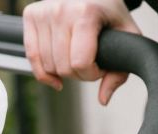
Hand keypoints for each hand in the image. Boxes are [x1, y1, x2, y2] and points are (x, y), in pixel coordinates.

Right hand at [23, 0, 140, 104]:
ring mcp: (43, 12)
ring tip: (75, 59)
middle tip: (89, 63)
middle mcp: (60, 10)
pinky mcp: (31, 15)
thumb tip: (103, 99)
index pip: (80, 63)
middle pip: (63, 67)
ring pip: (47, 65)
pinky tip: (55, 76)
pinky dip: (42, 72)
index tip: (100, 66)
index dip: (92, 74)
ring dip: (62, 72)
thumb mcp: (127, 35)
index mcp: (85, 12)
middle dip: (78, 74)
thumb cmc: (109, 10)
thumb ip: (120, 70)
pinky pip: (31, 56)